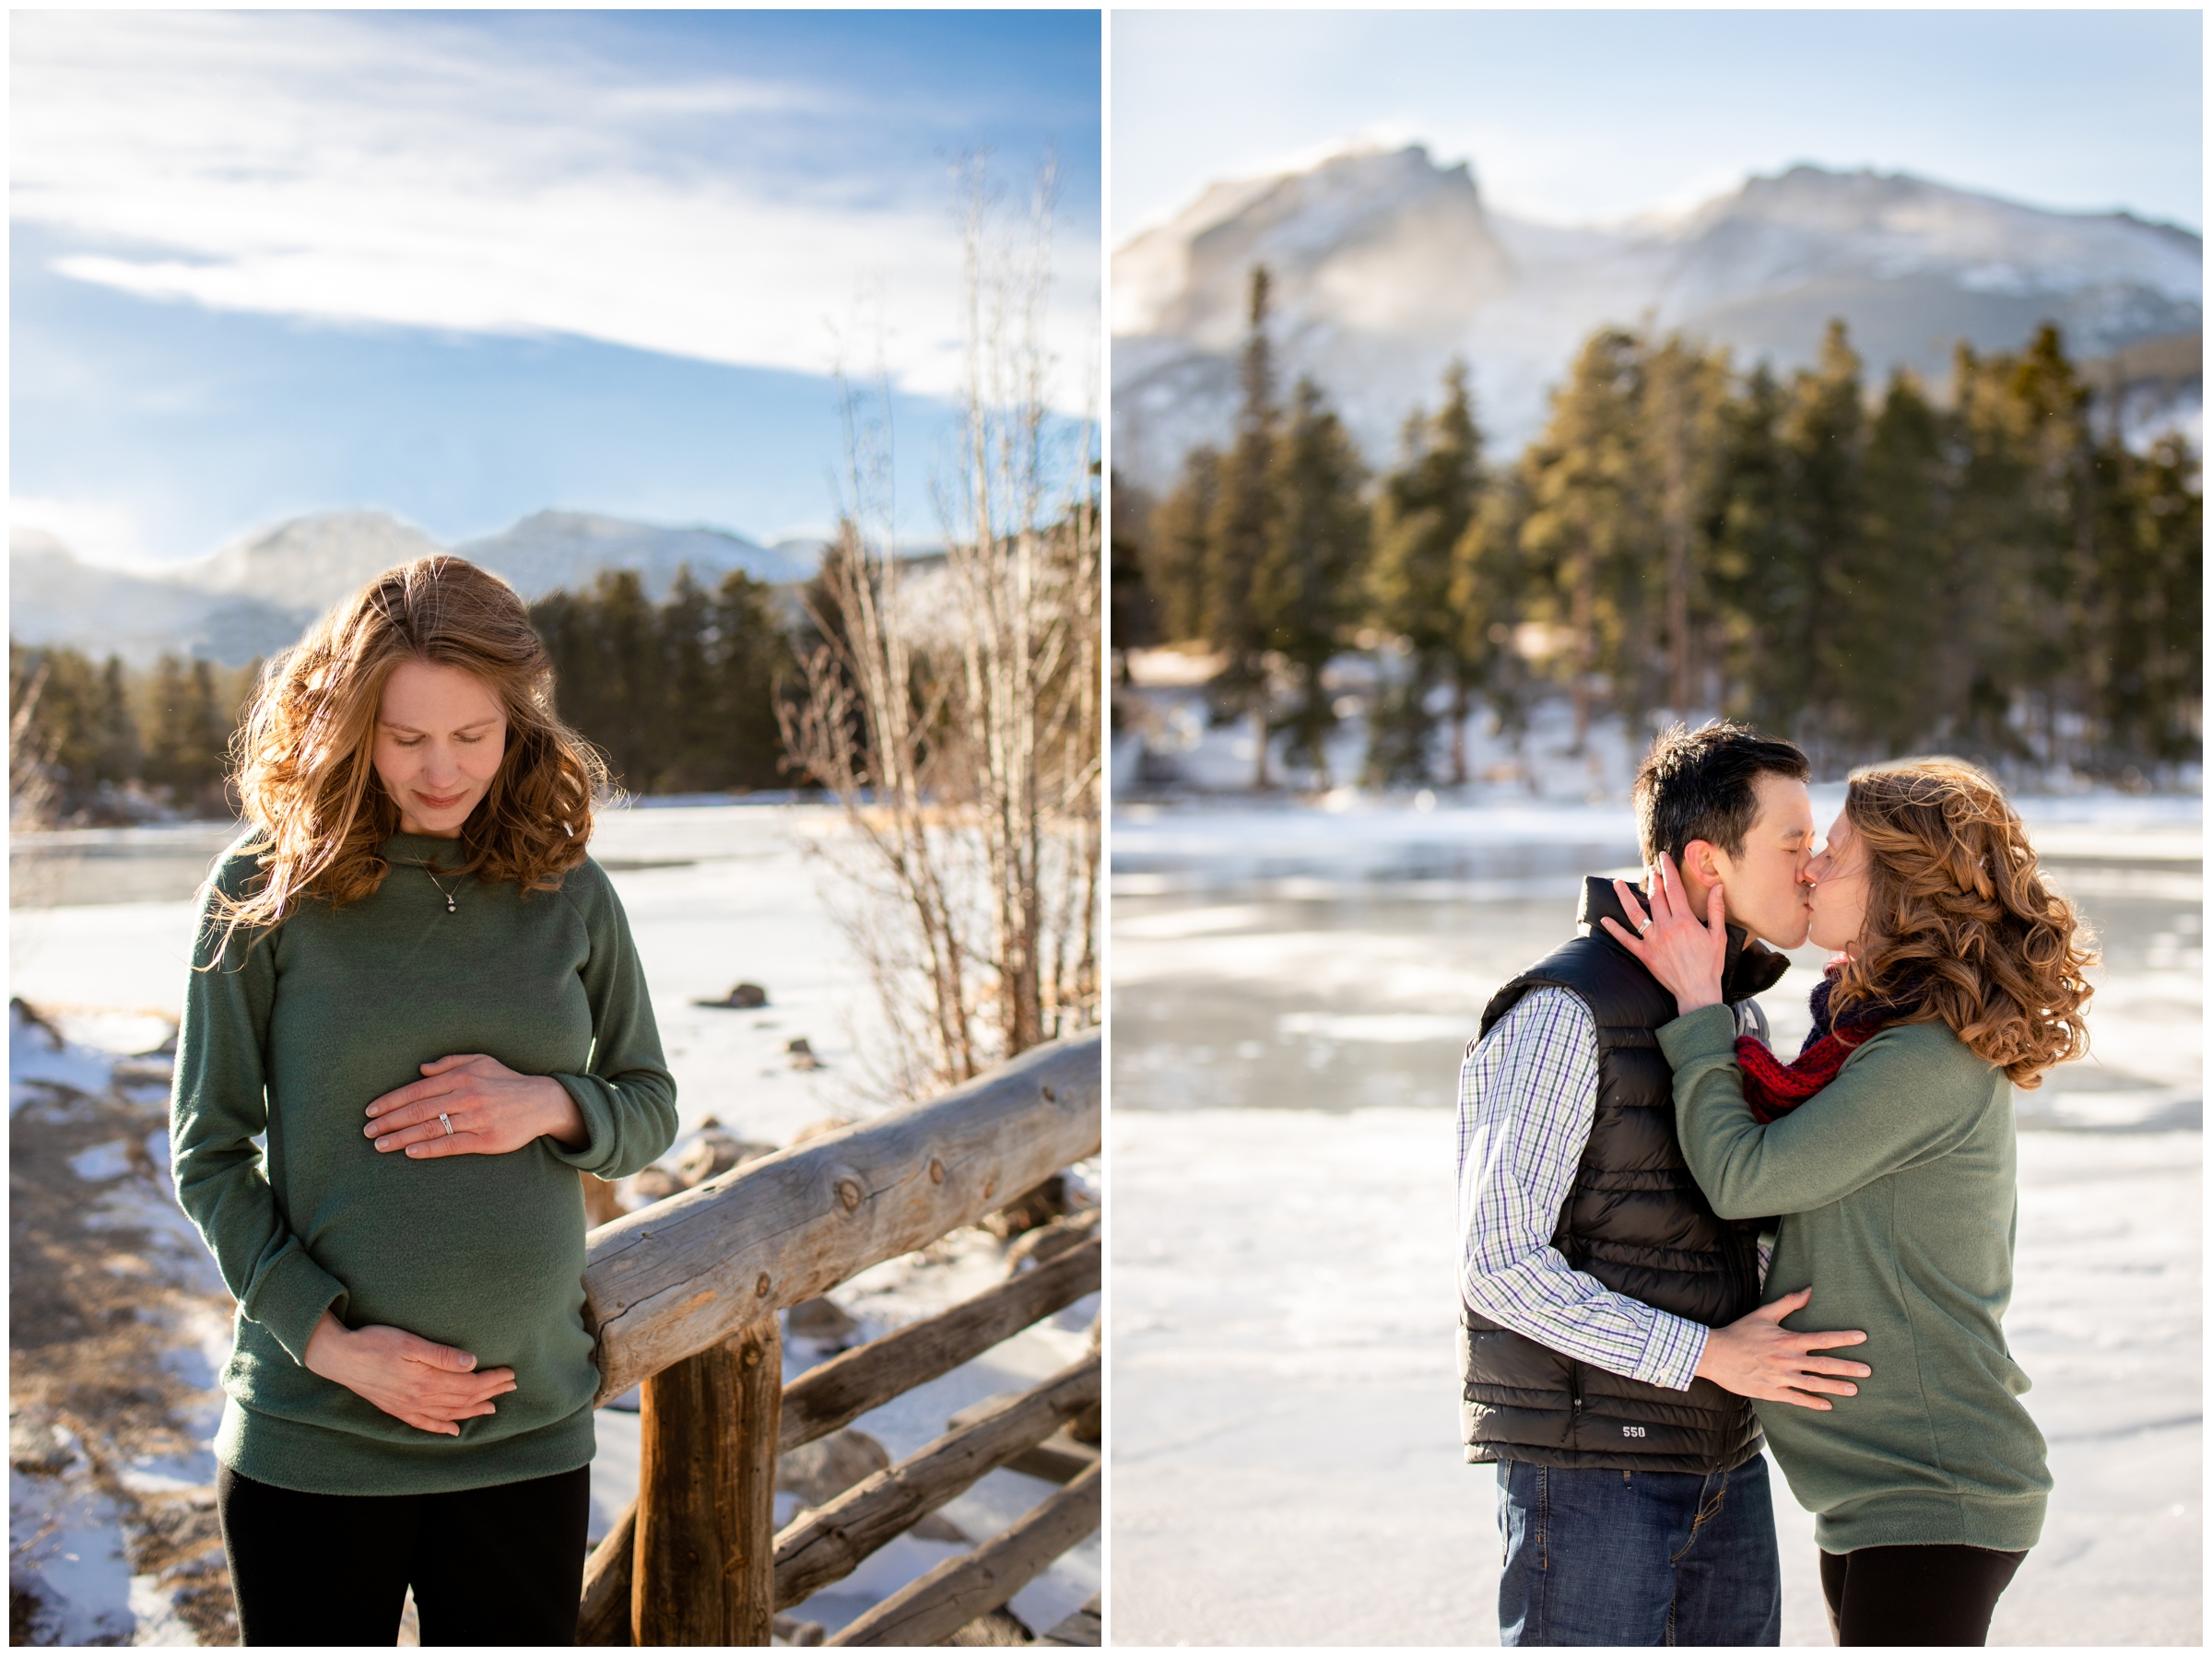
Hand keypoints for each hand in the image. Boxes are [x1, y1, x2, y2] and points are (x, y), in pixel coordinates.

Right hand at [303, 1311, 516, 1435]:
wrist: (338, 1357)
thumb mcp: (411, 1343)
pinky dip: (441, 1428)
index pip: (469, 1384)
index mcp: (427, 1382)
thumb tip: (473, 1363)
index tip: (510, 1374)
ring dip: (472, 1411)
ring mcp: (407, 1406)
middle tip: (511, 1387)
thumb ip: (442, 1355)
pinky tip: (452, 1430)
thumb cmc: (375, 1343)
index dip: (492, 1380)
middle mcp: (420, 1399)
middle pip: (463, 1400)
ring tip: (491, 1408)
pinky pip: (423, 1424)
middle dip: (490, 1393)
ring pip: (447, 1414)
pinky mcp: (395, 1409)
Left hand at [364, 1054, 585, 1158]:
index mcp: (462, 1076)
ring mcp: (476, 1118)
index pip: (417, 1089)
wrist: (543, 1101)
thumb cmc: (507, 1081)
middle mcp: (466, 1096)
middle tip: (367, 1132)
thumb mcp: (481, 1061)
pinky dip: (428, 1149)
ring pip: (430, 1129)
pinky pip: (451, 1144)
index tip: (371, 1111)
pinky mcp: (486, 1139)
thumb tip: (421, 1069)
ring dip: (401, 1138)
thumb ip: (450, 1062)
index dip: (391, 1101)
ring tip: (379, 1145)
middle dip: (389, 1121)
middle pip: (419, 1110)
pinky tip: (410, 1152)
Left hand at [1600, 851, 1727, 1014]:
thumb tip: (1717, 886)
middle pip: (1655, 897)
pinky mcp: (1644, 955)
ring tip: (1616, 884)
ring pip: (1635, 914)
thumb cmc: (1710, 965)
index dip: (1668, 870)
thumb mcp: (1718, 935)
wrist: (1697, 992)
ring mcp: (1652, 941)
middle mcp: (1665, 927)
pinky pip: (1626, 940)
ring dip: (1625, 897)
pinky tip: (1604, 918)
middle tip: (1650, 868)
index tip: (1663, 857)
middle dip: (1652, 879)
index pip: (1674, 888)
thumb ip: (1716, 909)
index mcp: (1684, 920)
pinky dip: (1614, 929)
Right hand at [1693, 1287, 1870, 1410]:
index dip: (1844, 1338)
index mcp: (1787, 1340)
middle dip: (1848, 1368)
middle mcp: (1787, 1360)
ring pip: (1814, 1385)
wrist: (1715, 1354)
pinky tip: (1827, 1405)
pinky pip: (1797, 1399)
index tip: (1862, 1337)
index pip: (1822, 1339)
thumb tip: (1809, 1290)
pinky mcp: (1772, 1392)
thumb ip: (1788, 1303)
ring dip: (1836, 1388)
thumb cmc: (1740, 1332)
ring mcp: (1780, 1378)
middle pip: (1824, 1365)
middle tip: (1868, 1371)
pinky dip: (1813, 1403)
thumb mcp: (1763, 1314)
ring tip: (1854, 1390)